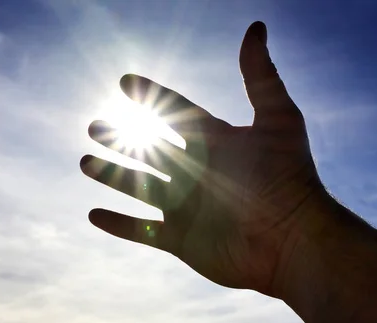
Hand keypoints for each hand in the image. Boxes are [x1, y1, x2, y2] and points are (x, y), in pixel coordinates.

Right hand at [80, 21, 322, 295]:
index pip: (176, 111)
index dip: (151, 94)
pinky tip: (93, 214)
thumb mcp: (277, 119)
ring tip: (84, 162)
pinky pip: (141, 231)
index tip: (125, 80)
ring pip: (138, 187)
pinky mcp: (180, 239)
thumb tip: (256, 27)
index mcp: (215, 142)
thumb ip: (261, 76)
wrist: (292, 241)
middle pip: (149, 150)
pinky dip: (118, 225)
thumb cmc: (287, 180)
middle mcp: (196, 173)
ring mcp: (186, 207)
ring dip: (111, 176)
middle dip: (120, 140)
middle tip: (93, 127)